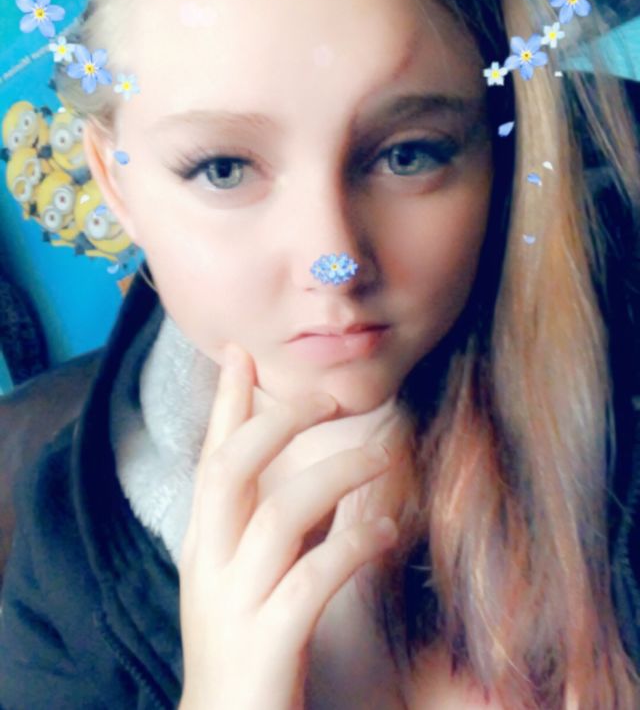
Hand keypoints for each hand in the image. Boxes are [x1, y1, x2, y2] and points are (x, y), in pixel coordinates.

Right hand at [177, 342, 399, 709]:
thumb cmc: (245, 642)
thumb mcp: (241, 575)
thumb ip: (262, 523)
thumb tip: (305, 472)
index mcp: (202, 542)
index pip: (210, 455)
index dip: (225, 402)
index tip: (240, 351)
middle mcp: (208, 563)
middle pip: (231, 468)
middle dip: (279, 422)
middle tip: (328, 397)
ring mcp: (233, 602)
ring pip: (280, 514)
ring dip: (337, 476)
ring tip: (382, 458)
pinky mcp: (268, 641)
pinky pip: (314, 576)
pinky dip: (354, 544)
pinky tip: (386, 529)